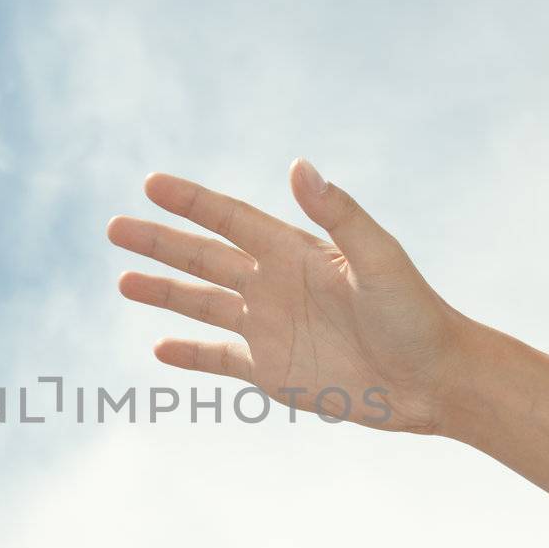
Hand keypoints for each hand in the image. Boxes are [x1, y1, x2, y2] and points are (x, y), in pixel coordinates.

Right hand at [108, 158, 471, 432]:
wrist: (433, 381)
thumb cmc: (416, 314)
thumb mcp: (379, 259)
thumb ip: (339, 215)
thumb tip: (299, 166)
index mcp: (295, 251)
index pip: (230, 219)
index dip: (192, 201)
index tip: (152, 184)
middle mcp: (274, 285)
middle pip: (204, 257)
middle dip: (159, 243)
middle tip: (115, 227)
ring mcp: (269, 329)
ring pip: (202, 305)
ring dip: (163, 292)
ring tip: (122, 280)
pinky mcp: (271, 371)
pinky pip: (218, 359)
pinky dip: (189, 355)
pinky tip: (158, 348)